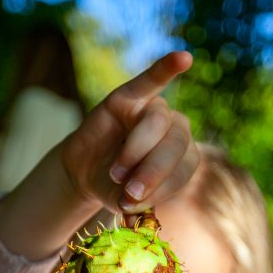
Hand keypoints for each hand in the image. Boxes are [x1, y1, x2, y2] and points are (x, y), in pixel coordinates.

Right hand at [60, 51, 198, 213]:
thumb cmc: (116, 188)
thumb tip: (132, 213)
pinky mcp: (131, 95)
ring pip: (157, 123)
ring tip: (116, 174)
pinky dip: (166, 68)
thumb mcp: (127, 202)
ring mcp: (156, 111)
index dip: (162, 188)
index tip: (135, 203)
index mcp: (184, 159)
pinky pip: (151, 79)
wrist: (88, 171)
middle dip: (153, 171)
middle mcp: (177, 132)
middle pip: (175, 145)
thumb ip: (135, 205)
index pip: (184, 171)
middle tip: (130, 192)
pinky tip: (183, 59)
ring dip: (136, 151)